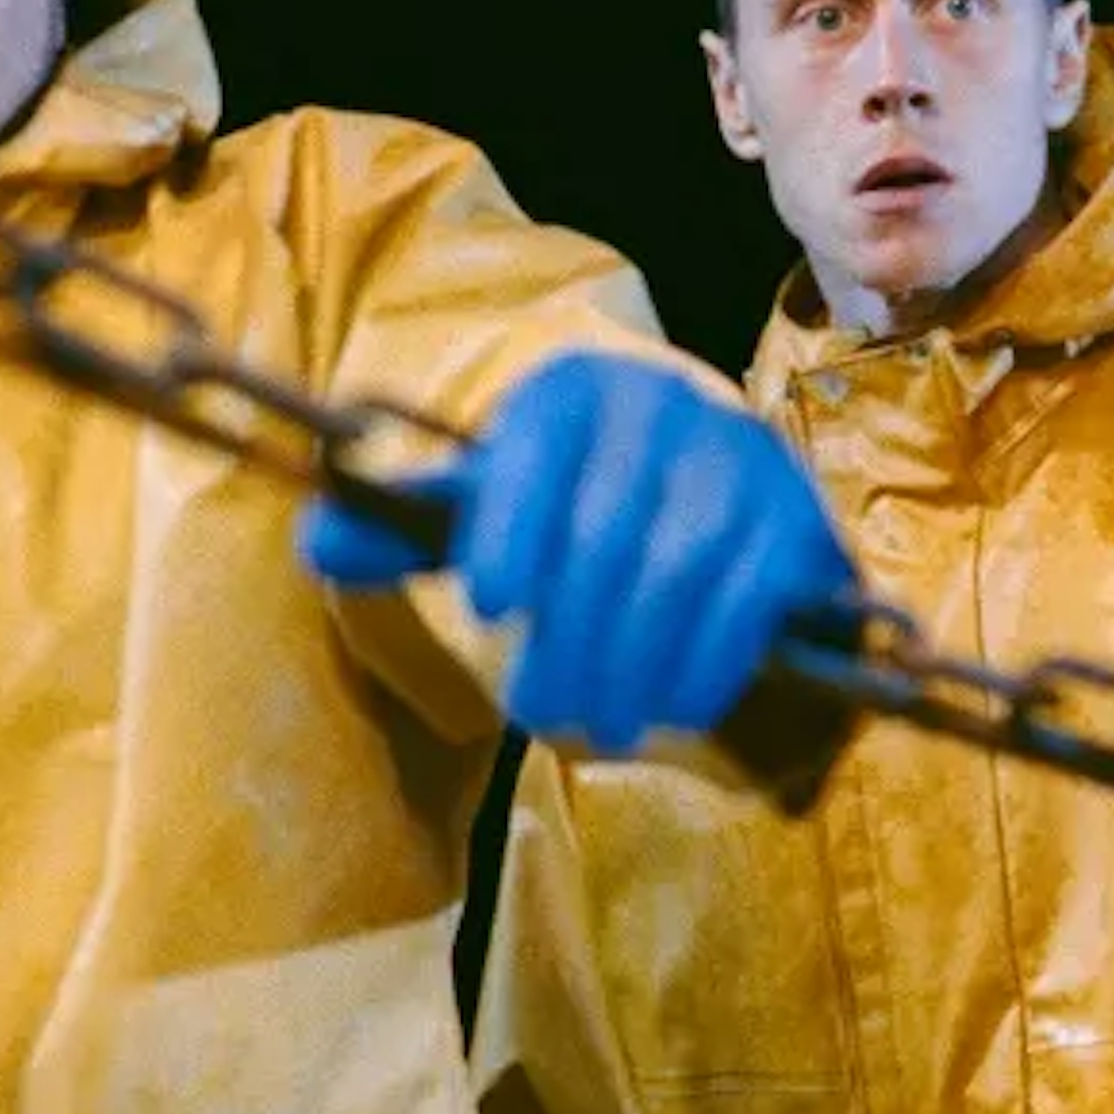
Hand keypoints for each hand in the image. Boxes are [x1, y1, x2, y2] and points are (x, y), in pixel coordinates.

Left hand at [300, 352, 853, 754]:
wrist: (707, 505)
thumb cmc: (576, 510)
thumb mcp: (490, 510)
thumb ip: (405, 528)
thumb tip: (318, 540)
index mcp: (571, 392)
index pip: (535, 453)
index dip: (511, 527)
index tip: (488, 607)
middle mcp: (663, 407)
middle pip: (607, 529)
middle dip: (569, 633)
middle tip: (540, 708)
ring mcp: (739, 460)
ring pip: (680, 568)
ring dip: (634, 660)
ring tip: (602, 722)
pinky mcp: (795, 521)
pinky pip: (752, 597)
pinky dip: (709, 658)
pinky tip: (675, 702)